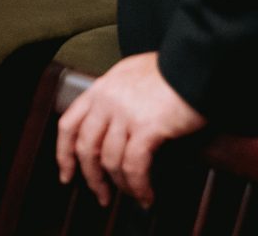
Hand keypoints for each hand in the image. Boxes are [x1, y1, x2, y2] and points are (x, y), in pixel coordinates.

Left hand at [54, 52, 204, 207]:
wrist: (194, 62)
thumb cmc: (168, 68)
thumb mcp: (129, 74)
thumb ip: (114, 94)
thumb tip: (109, 120)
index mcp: (99, 88)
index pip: (68, 125)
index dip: (64, 154)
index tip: (66, 173)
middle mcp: (107, 101)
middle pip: (86, 148)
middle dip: (92, 178)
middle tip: (101, 195)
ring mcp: (125, 114)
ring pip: (110, 161)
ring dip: (121, 185)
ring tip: (133, 195)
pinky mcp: (146, 128)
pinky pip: (134, 166)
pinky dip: (139, 185)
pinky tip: (146, 194)